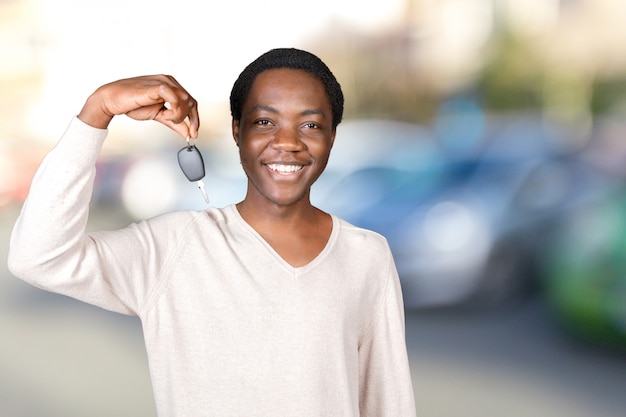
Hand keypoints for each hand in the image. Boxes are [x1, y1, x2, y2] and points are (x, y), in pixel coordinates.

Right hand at [78, 75, 199, 138]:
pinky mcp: (157, 86)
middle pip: (191, 101)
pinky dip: (174, 110)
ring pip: (185, 100)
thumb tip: (188, 133)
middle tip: (187, 133)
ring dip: (180, 115)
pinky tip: (166, 115)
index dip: (195, 119)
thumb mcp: (159, 115)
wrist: (113, 100)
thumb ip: (174, 123)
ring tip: (167, 118)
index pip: (191, 102)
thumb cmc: (133, 104)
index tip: (194, 134)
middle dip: (191, 120)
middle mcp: (169, 81)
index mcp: (171, 86)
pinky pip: (175, 97)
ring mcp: (164, 82)